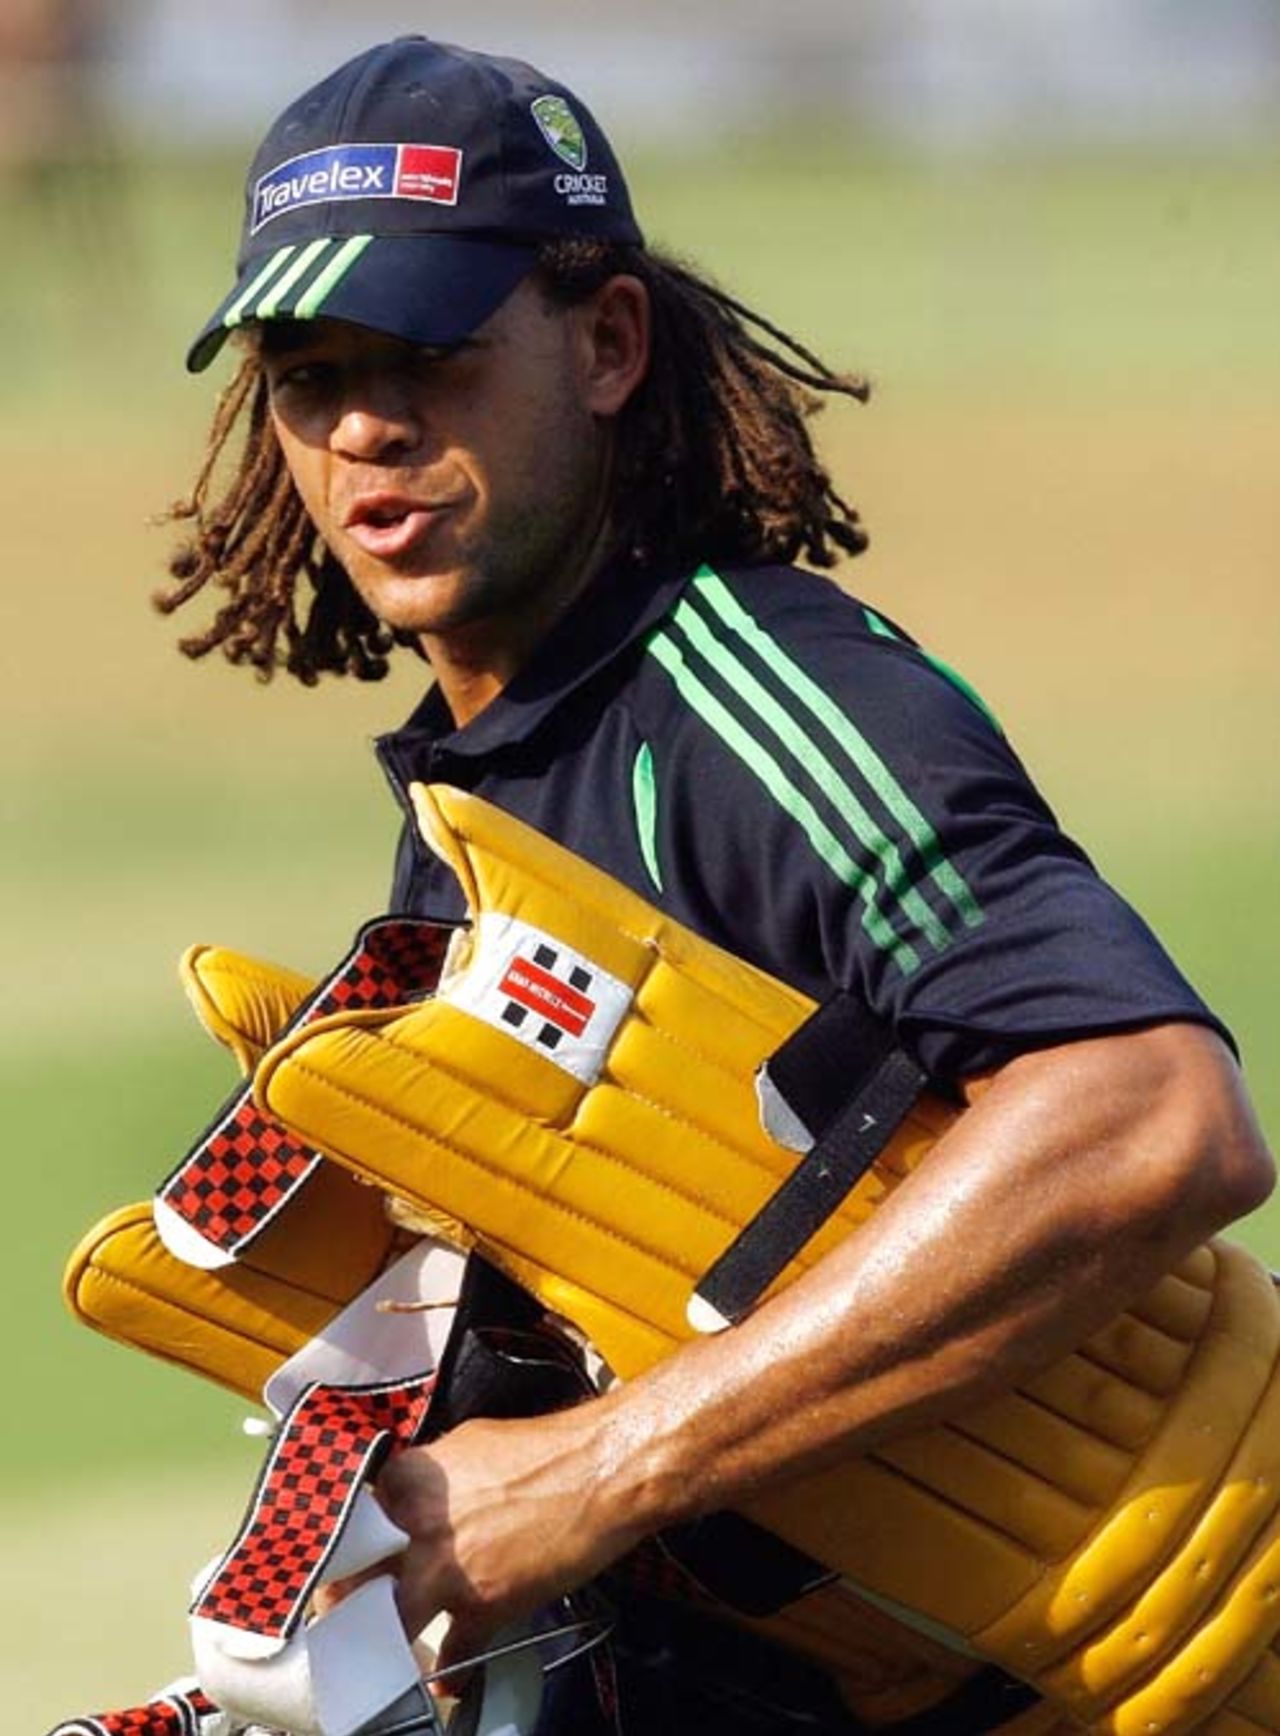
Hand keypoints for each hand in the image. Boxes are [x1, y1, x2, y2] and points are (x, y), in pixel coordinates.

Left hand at [374, 1404, 641, 1674]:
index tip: (348, 1556)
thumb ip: (434, 1476)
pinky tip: (451, 1674)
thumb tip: (421, 1496)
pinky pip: (453, 1650)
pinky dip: (452, 1666)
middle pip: (355, 1573)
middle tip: (347, 1607)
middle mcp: (418, 1524)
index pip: (354, 1517)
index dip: (350, 1541)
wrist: (601, 1471)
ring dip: (388, 1633)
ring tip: (388, 1642)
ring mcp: (447, 1570)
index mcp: (413, 1478)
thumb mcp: (472, 1443)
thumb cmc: (548, 1450)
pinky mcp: (483, 1607)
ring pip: (390, 1618)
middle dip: (347, 1594)